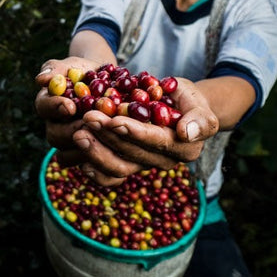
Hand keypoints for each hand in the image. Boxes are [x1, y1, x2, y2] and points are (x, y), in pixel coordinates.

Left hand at [72, 78, 218, 185]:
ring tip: (79, 132)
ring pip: (119, 167)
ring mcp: (145, 164)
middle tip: (88, 118)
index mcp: (184, 147)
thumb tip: (186, 133)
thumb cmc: (188, 101)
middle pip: (133, 153)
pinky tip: (78, 157)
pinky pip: (111, 176)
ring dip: (97, 151)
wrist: (180, 109)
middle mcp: (164, 161)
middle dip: (109, 136)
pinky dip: (95, 170)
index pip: (156, 140)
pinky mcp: (130, 164)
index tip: (114, 120)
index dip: (134, 132)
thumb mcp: (198, 102)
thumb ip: (199, 118)